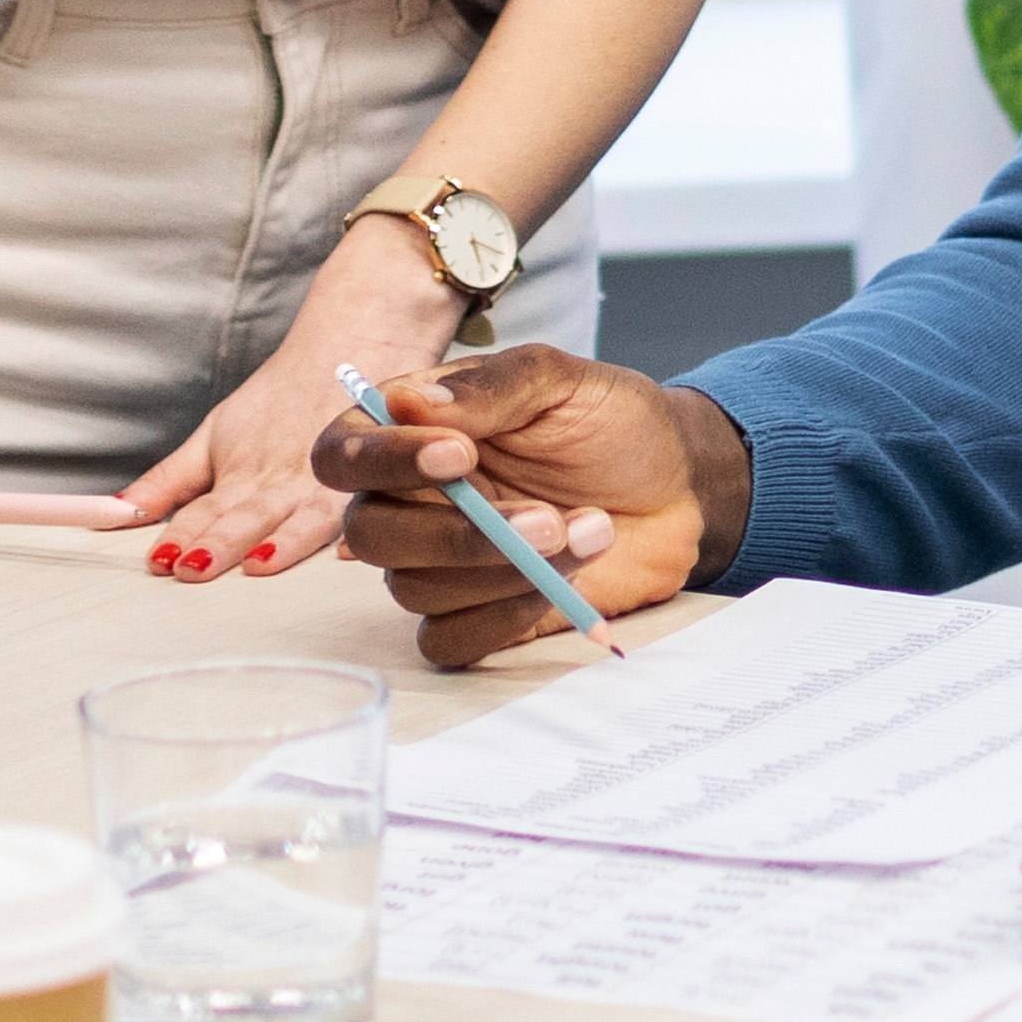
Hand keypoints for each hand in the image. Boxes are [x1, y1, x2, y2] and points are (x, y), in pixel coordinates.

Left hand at [120, 215, 480, 580]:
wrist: (353, 336)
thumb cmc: (282, 395)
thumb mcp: (215, 433)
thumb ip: (169, 480)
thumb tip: (113, 514)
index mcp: (241, 475)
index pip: (205, 512)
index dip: (183, 536)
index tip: (161, 563)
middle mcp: (282, 483)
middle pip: (248, 517)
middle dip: (221, 542)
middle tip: (193, 569)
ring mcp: (329, 483)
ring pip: (303, 519)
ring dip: (281, 543)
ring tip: (260, 565)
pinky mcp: (373, 477)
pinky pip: (364, 506)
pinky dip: (356, 530)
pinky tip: (348, 553)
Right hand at [310, 346, 717, 664]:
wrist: (677, 487)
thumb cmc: (611, 424)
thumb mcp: (558, 381)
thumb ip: (487, 388)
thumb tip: (406, 401)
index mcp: (412, 433)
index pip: (344, 452)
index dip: (384, 459)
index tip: (459, 455)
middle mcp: (411, 501)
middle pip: (369, 534)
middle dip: (456, 532)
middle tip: (545, 517)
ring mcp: (440, 563)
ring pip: (415, 588)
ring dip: (504, 567)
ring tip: (590, 529)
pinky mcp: (475, 615)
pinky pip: (448, 639)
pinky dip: (503, 616)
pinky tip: (560, 581)